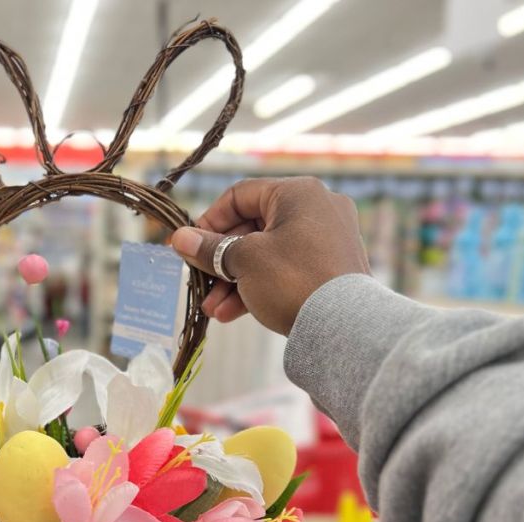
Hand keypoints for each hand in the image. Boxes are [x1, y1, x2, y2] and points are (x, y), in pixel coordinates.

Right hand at [171, 176, 370, 334]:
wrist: (344, 327)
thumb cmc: (292, 280)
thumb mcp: (244, 261)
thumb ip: (209, 248)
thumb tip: (179, 238)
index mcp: (298, 193)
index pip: (240, 196)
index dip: (208, 222)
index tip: (188, 246)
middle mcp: (317, 209)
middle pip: (252, 228)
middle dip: (220, 261)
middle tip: (199, 284)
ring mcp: (327, 239)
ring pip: (267, 253)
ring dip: (234, 280)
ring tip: (213, 309)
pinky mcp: (331, 267)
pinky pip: (285, 269)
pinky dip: (259, 286)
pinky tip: (233, 313)